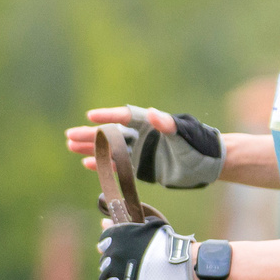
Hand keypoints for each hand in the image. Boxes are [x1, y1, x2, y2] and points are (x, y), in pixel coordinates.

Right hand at [64, 107, 222, 188]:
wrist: (209, 164)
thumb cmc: (199, 145)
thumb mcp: (184, 135)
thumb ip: (168, 125)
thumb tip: (151, 112)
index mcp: (151, 124)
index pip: (125, 117)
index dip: (108, 116)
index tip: (91, 116)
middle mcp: (142, 136)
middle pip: (111, 133)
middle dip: (90, 134)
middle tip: (69, 135)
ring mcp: (140, 152)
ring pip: (110, 148)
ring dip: (91, 148)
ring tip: (70, 145)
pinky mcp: (141, 167)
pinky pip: (117, 165)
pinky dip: (103, 164)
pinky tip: (87, 163)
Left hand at [99, 214, 198, 279]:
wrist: (184, 268)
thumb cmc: (170, 246)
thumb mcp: (148, 228)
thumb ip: (125, 226)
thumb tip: (103, 222)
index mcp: (119, 236)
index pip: (104, 243)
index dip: (112, 249)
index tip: (123, 254)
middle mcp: (113, 254)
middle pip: (105, 262)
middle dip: (115, 265)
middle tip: (132, 269)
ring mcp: (116, 273)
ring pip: (105, 279)